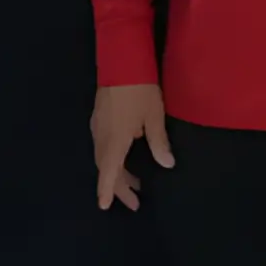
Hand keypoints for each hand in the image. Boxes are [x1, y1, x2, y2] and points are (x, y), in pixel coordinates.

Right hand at [93, 84, 172, 212]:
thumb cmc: (139, 88)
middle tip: (135, 202)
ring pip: (104, 157)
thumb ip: (159, 142)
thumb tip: (167, 164)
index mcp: (115, 139)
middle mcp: (102, 136)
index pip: (108, 171)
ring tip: (136, 183)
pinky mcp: (99, 118)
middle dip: (118, 186)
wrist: (121, 59)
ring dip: (117, 172)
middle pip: (106, 167)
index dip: (107, 190)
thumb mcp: (154, 115)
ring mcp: (98, 126)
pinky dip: (114, 159)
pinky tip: (126, 157)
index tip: (104, 206)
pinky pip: (103, 146)